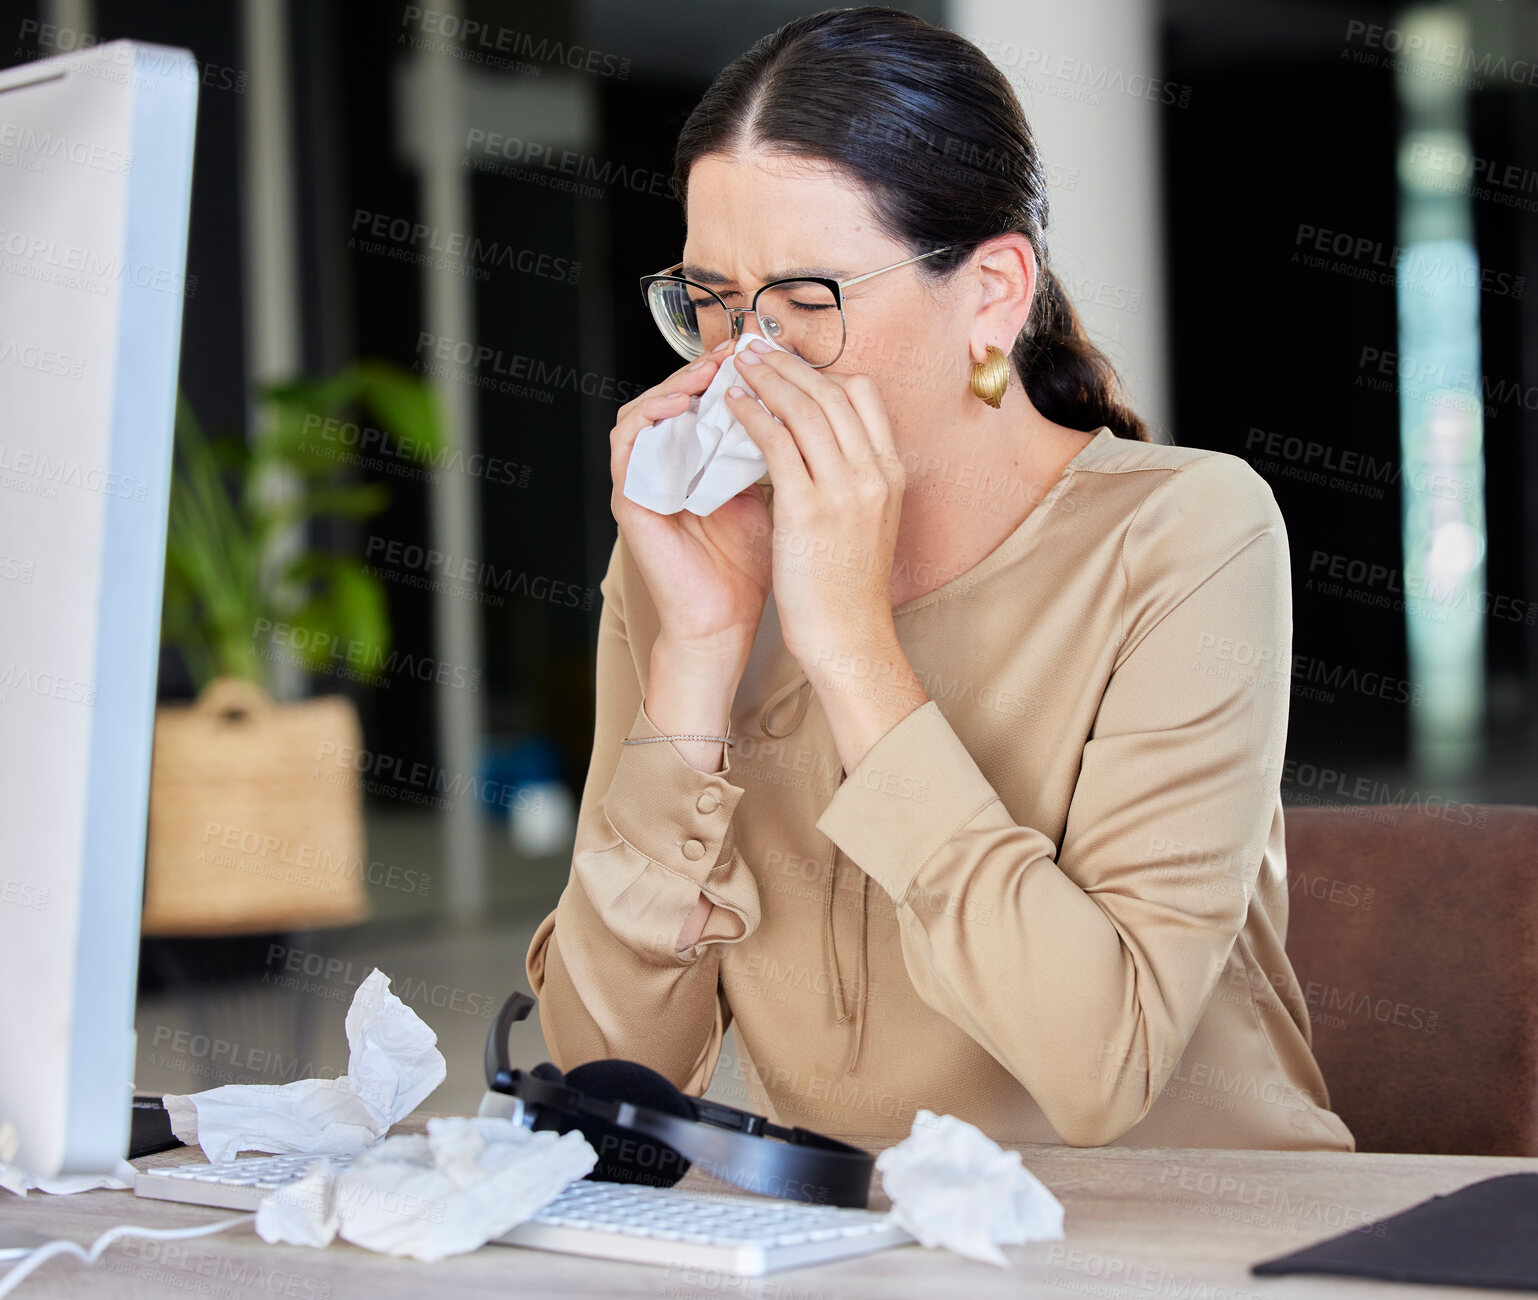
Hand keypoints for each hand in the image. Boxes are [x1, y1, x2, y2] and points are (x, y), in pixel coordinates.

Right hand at [609, 342, 773, 654]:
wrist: (726, 620)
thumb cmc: (749, 566)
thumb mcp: (771, 497)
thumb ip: (775, 455)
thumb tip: (804, 410)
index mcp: (694, 464)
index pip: (700, 402)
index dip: (728, 372)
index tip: (763, 352)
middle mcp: (664, 468)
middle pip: (669, 398)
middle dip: (702, 369)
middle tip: (736, 350)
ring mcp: (643, 483)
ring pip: (641, 412)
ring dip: (673, 385)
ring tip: (709, 373)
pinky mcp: (629, 500)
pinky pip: (626, 444)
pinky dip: (650, 418)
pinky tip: (684, 406)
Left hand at [724, 341, 905, 667]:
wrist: (849, 637)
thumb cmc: (848, 588)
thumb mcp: (866, 522)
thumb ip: (850, 479)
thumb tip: (816, 446)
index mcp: (891, 473)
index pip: (864, 396)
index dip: (822, 371)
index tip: (790, 362)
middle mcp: (874, 473)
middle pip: (831, 392)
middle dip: (789, 363)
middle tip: (755, 346)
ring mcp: (845, 489)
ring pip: (804, 408)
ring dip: (766, 377)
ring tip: (738, 363)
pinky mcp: (808, 509)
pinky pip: (776, 442)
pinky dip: (752, 414)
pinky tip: (730, 405)